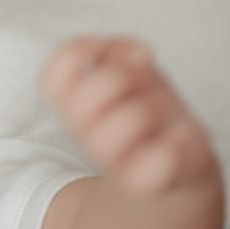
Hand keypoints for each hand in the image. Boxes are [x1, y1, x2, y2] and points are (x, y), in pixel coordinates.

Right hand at [40, 36, 218, 195]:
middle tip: (139, 83)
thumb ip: (121, 52)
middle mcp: (84, 133)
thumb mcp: (130, 69)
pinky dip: (175, 139)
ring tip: (160, 111)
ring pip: (132, 117)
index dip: (78, 51)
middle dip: (124, 76)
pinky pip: (160, 157)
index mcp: (73, 105)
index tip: (104, 48)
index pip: (52, 78)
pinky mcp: (143, 180)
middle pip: (88, 95)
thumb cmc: (146, 105)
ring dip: (155, 104)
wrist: (177, 159)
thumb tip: (137, 56)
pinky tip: (176, 138)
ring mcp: (110, 160)